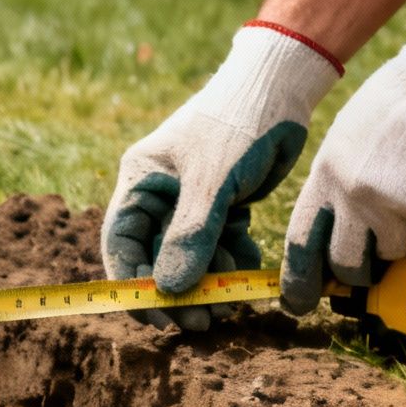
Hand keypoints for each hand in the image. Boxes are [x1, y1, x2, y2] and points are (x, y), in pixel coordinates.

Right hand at [103, 25, 339, 329]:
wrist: (283, 84)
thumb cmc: (238, 121)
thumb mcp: (212, 181)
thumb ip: (190, 236)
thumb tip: (169, 290)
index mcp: (140, 182)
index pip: (122, 243)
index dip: (134, 284)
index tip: (158, 317)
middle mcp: (160, 195)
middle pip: (157, 256)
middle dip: (179, 290)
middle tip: (203, 321)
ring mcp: (192, 200)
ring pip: (192, 255)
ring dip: (210, 281)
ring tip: (231, 301)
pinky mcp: (224, 203)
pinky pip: (221, 244)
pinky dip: (233, 262)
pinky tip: (249, 273)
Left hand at [281, 7, 405, 314]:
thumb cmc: (402, 102)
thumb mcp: (348, 140)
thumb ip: (340, 183)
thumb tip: (337, 227)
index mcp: (327, 177)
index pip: (302, 241)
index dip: (300, 277)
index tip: (300, 301)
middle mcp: (356, 198)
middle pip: (349, 262)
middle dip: (360, 270)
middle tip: (374, 262)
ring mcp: (398, 208)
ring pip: (399, 251)